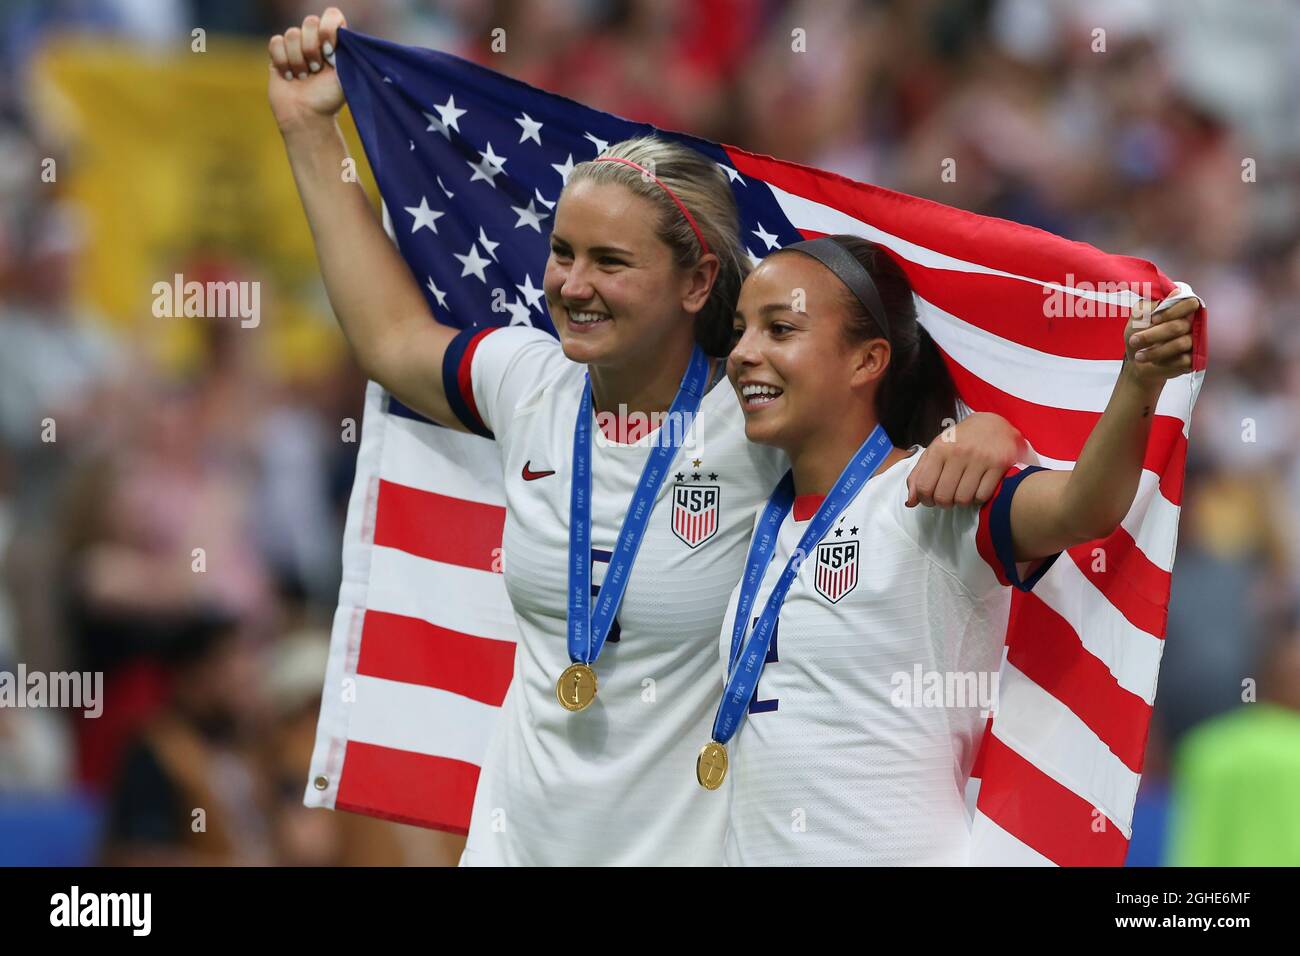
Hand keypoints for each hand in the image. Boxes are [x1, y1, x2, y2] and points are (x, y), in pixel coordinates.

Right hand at [268, 7, 347, 132]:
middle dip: (312, 48)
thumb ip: (348, 52)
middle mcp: (316, 41)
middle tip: (316, 70)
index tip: (330, 51)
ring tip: (303, 77)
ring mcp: (296, 47)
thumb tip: (342, 33)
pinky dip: (283, 61)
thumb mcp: (346, 76)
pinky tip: (289, 76)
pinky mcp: (279, 54)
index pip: (332, 16)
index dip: (329, 28)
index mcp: (335, 43)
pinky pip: (276, 42)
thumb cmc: (329, 99)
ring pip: (291, 34)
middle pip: (310, 22)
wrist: (307, 117)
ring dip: (298, 60)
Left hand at [906, 412, 1025, 507]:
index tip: (930, 499)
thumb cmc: (960, 440)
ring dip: (961, 502)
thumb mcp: (935, 450)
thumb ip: (919, 475)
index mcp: (939, 449)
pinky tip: (977, 489)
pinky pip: (982, 496)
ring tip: (962, 492)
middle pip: (943, 496)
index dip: (925, 499)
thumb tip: (910, 502)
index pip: (924, 486)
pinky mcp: (1000, 464)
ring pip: (963, 499)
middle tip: (948, 497)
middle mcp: (959, 452)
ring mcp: (980, 459)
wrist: (993, 424)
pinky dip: (978, 498)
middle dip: (944, 503)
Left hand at [1124, 295, 1198, 388]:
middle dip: (1153, 335)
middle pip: (1180, 325)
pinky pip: (1183, 360)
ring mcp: (1194, 341)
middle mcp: (1191, 324)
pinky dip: (1164, 362)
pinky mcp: (1192, 359)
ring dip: (1155, 351)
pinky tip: (1155, 362)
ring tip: (1139, 356)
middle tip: (1134, 340)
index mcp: (1180, 309)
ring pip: (1180, 344)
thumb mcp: (1138, 317)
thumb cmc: (1138, 334)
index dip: (1172, 311)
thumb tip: (1174, 293)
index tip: (1153, 319)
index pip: (1189, 303)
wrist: (1135, 360)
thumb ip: (1152, 305)